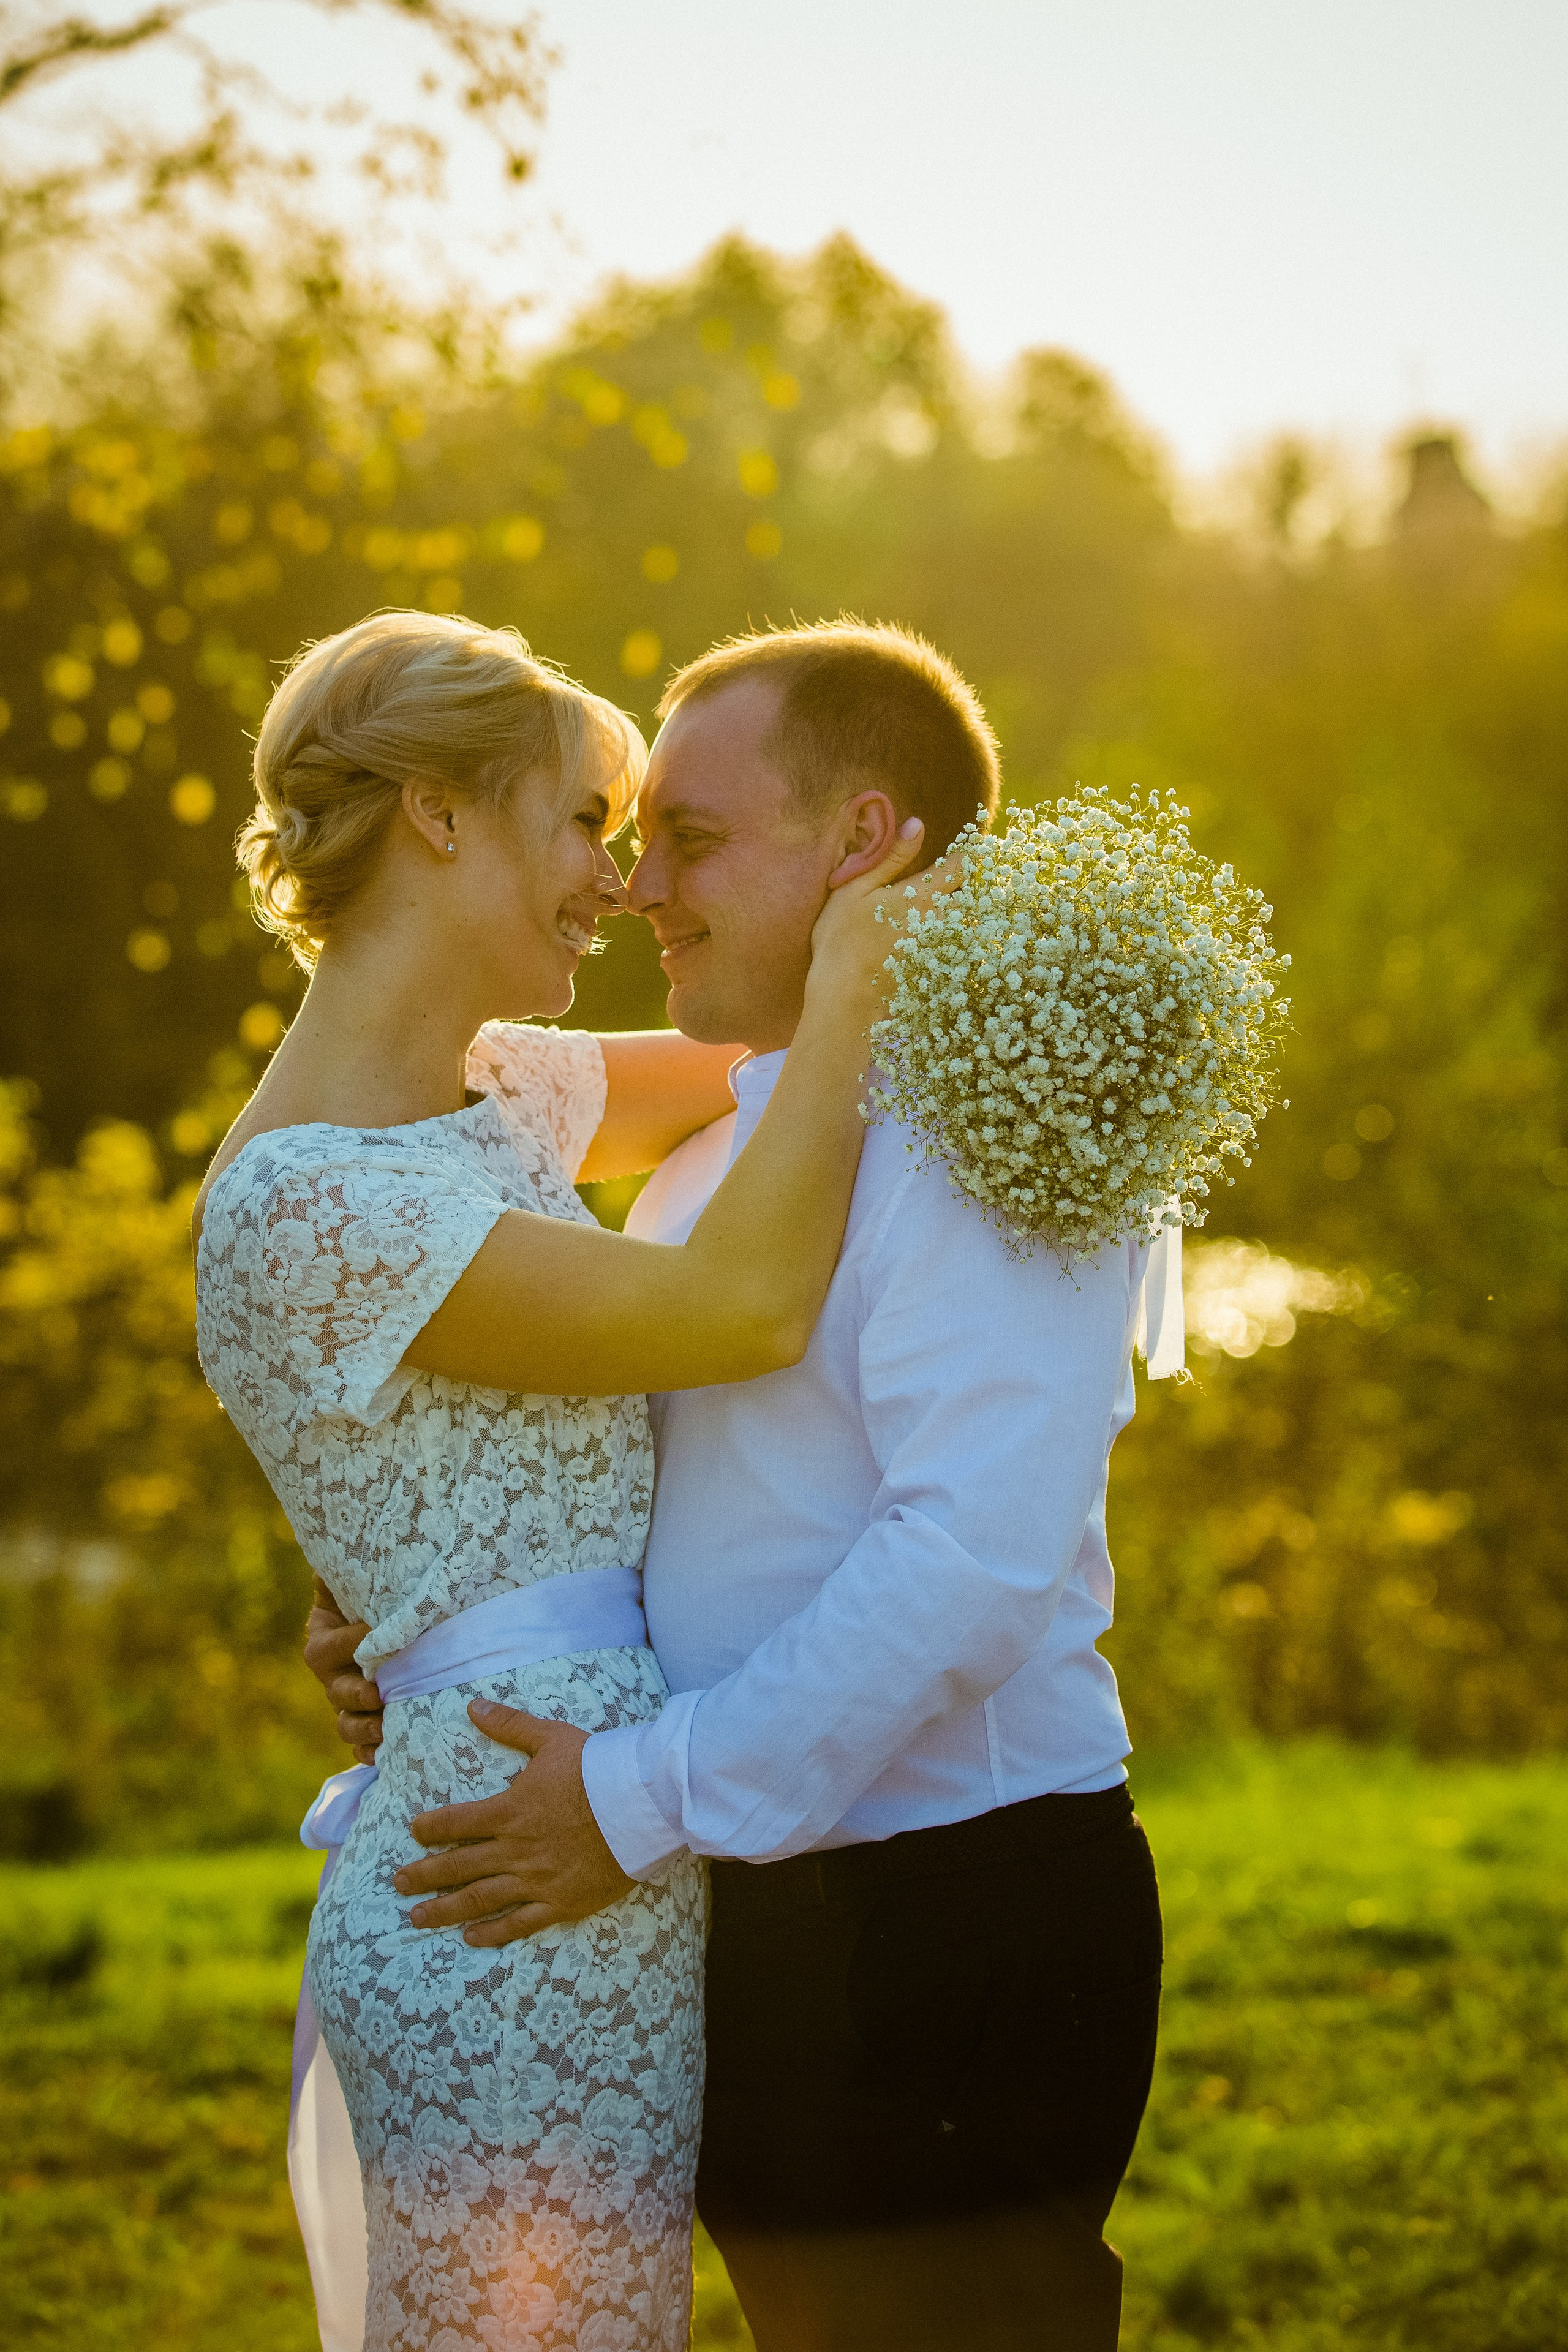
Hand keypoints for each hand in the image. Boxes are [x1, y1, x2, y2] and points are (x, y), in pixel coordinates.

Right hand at [303, 1575, 382, 1763]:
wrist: (399, 1621)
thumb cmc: (378, 1594)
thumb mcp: (359, 1579)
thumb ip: (352, 1568)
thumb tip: (343, 1543)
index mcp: (325, 1637)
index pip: (329, 1646)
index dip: (348, 1643)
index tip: (372, 1635)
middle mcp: (333, 1674)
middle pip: (335, 1691)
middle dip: (355, 1694)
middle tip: (378, 1694)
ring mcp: (348, 1702)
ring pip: (345, 1723)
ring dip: (362, 1728)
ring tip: (383, 1728)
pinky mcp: (367, 1721)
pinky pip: (361, 1745)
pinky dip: (369, 1753)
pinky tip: (384, 1755)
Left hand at [394, 1701, 633, 1945]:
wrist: (641, 1804)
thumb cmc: (598, 1767)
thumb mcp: (551, 1738)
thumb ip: (510, 1725)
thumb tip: (473, 1706)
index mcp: (508, 1810)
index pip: (456, 1822)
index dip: (430, 1827)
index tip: (413, 1832)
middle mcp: (514, 1849)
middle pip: (458, 1865)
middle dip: (424, 1875)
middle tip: (398, 1883)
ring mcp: (536, 1879)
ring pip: (480, 1898)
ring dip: (444, 1909)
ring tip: (418, 1917)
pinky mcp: (561, 1901)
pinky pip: (519, 1922)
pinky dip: (493, 1931)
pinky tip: (471, 1937)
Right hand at [806, 818, 960, 1026]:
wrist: (843, 997)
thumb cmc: (841, 938)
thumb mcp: (857, 889)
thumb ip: (891, 857)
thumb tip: (917, 823)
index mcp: (922, 895)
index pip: (959, 866)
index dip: (969, 852)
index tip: (973, 843)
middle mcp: (939, 920)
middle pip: (970, 896)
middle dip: (971, 883)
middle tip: (972, 872)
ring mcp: (940, 947)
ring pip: (966, 922)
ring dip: (965, 912)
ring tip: (960, 904)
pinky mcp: (935, 969)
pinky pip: (957, 948)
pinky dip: (957, 940)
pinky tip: (945, 940)